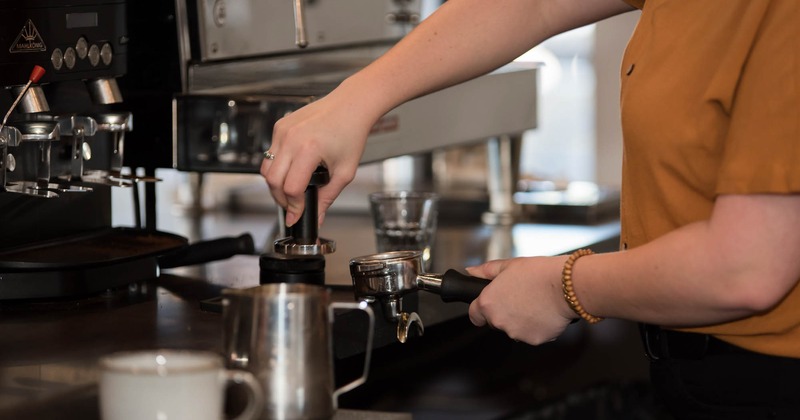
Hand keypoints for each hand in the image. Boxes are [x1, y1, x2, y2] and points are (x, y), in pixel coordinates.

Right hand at [260, 88, 377, 226]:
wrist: (350, 105)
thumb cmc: (351, 133)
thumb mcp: (344, 171)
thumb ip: (328, 197)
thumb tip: (318, 217)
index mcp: (309, 149)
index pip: (291, 188)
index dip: (294, 206)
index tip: (297, 215)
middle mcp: (291, 138)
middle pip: (272, 181)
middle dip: (281, 199)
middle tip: (293, 206)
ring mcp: (282, 130)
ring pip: (266, 168)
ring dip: (276, 184)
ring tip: (291, 190)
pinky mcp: (279, 126)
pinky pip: (270, 153)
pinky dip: (278, 166)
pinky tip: (292, 169)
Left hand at [466, 256, 575, 344]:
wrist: (567, 286)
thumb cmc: (540, 274)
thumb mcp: (509, 265)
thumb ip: (486, 271)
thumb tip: (472, 272)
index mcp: (489, 303)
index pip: (475, 315)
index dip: (482, 310)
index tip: (492, 305)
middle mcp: (499, 321)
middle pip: (495, 322)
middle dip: (505, 313)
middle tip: (520, 298)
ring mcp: (516, 333)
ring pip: (514, 329)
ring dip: (521, 321)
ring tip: (535, 303)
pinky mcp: (534, 340)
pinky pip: (531, 335)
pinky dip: (536, 327)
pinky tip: (544, 313)